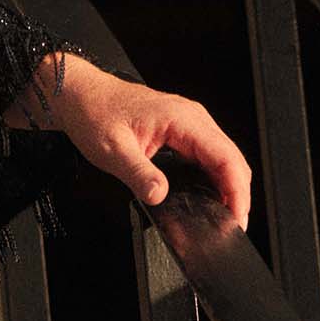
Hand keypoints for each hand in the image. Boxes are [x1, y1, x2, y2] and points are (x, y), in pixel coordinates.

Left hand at [46, 53, 252, 229]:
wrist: (80, 95)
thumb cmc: (94, 113)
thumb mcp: (113, 151)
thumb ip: (139, 174)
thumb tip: (160, 196)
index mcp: (183, 119)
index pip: (226, 158)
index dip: (237, 191)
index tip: (238, 216)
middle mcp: (193, 118)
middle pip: (232, 159)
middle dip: (238, 193)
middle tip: (234, 225)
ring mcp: (189, 123)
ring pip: (223, 158)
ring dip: (229, 186)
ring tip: (227, 215)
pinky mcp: (182, 131)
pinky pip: (208, 155)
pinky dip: (215, 177)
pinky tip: (210, 195)